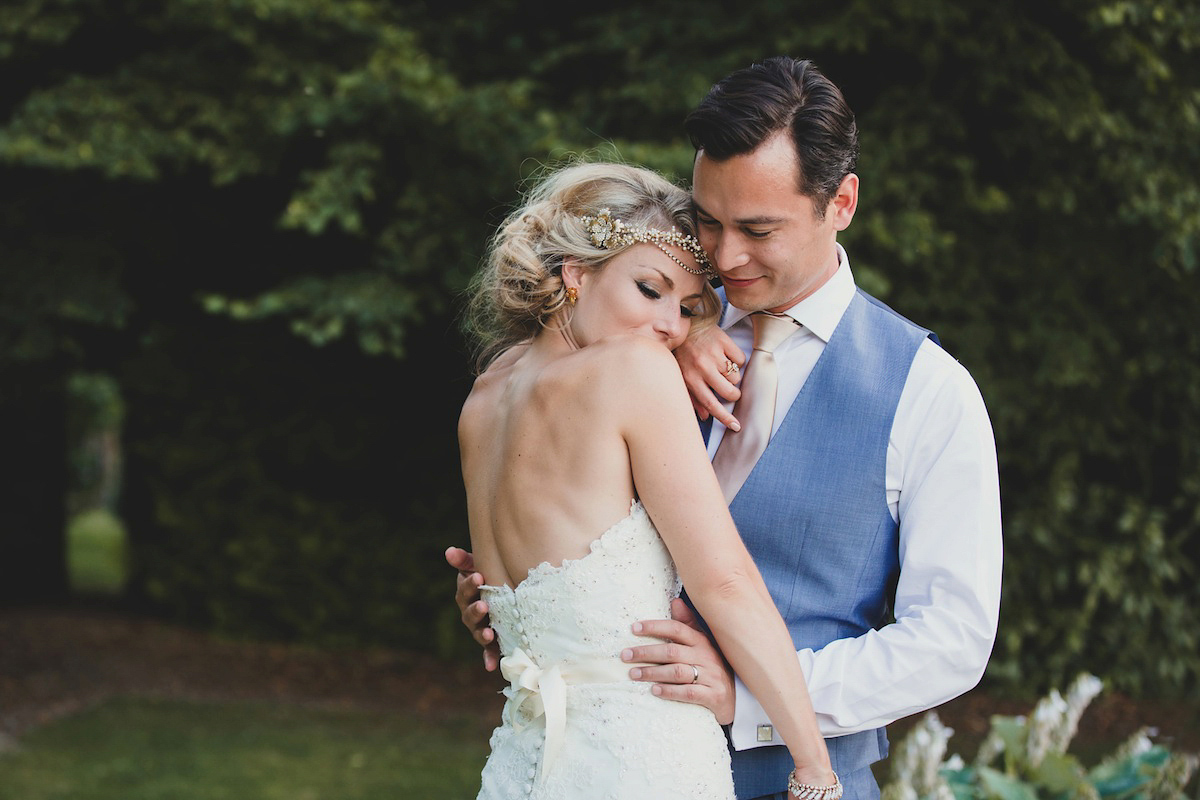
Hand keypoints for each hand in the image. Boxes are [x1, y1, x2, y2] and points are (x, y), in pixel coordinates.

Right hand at [445, 546, 499, 671]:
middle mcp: (470, 613)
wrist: (506, 592)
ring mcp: (480, 628)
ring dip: (482, 634)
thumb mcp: (478, 567)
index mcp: (466, 594)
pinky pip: (489, 651)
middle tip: (484, 605)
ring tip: (489, 633)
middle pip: (469, 613)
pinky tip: (491, 666)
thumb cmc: (489, 577)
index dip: (470, 584)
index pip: (465, 589)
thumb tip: (449, 551)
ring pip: (478, 632)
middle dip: (475, 610)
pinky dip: (489, 658)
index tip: (479, 576)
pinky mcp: (491, 642)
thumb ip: (465, 561)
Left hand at [621, 597, 735, 724]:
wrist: (736, 699)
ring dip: (652, 673)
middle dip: (646, 652)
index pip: (676, 628)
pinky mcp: (714, 696)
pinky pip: (689, 693)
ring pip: (677, 672)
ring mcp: (711, 677)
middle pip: (672, 651)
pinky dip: (670, 691)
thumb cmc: (712, 668)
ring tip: (633, 674)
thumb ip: (688, 624)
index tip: (633, 629)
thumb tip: (675, 600)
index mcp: (702, 641)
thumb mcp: (702, 644)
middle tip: (625, 655)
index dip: (654, 627)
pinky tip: (654, 690)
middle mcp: (706, 656)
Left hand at [673, 326, 744, 430]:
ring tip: (721, 366)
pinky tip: (726, 355)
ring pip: (736, 377)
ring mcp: (714, 354)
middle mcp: (703, 367)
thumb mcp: (682, 377)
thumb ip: (693, 397)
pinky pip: (741, 359)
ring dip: (732, 375)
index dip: (725, 417)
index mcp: (691, 378)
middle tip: (728, 388)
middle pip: (730, 392)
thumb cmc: (682, 354)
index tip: (736, 426)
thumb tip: (706, 416)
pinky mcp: (724, 341)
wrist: (683, 326)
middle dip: (733, 394)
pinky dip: (737, 360)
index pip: (710, 404)